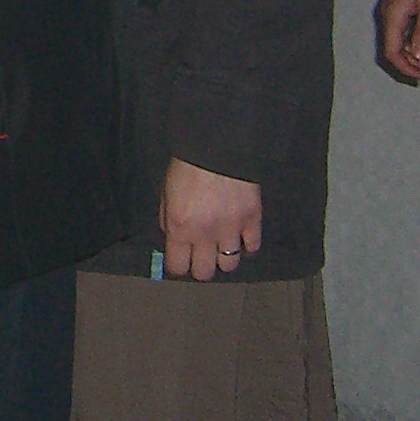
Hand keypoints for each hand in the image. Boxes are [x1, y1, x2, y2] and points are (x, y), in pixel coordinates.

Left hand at [161, 158, 262, 279]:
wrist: (217, 147)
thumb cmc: (186, 166)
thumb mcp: (166, 191)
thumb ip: (167, 218)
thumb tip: (172, 237)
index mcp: (179, 229)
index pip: (177, 268)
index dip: (178, 265)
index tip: (179, 259)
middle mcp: (205, 236)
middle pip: (204, 273)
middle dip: (200, 266)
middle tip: (200, 254)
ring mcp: (232, 231)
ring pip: (230, 266)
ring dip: (224, 257)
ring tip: (221, 245)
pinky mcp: (253, 221)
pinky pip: (253, 247)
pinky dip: (247, 244)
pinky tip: (241, 235)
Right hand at [376, 0, 419, 85]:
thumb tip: (418, 57)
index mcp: (392, 17)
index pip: (392, 52)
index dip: (406, 67)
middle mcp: (388, 17)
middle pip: (396, 50)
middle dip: (416, 60)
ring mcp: (393, 14)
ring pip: (401, 42)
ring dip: (418, 51)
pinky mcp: (400, 11)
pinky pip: (405, 33)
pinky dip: (418, 41)